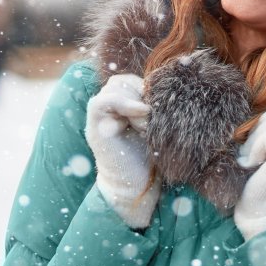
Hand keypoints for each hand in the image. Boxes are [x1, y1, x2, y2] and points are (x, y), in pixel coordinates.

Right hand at [85, 74, 159, 228]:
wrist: (135, 185)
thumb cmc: (150, 157)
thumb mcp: (155, 124)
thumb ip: (154, 105)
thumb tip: (171, 82)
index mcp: (121, 105)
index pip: (131, 80)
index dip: (146, 88)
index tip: (159, 106)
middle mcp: (107, 108)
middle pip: (123, 80)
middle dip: (142, 94)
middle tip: (153, 118)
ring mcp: (99, 116)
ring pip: (115, 87)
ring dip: (136, 101)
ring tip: (146, 125)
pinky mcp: (94, 126)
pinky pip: (103, 101)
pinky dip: (125, 103)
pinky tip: (142, 114)